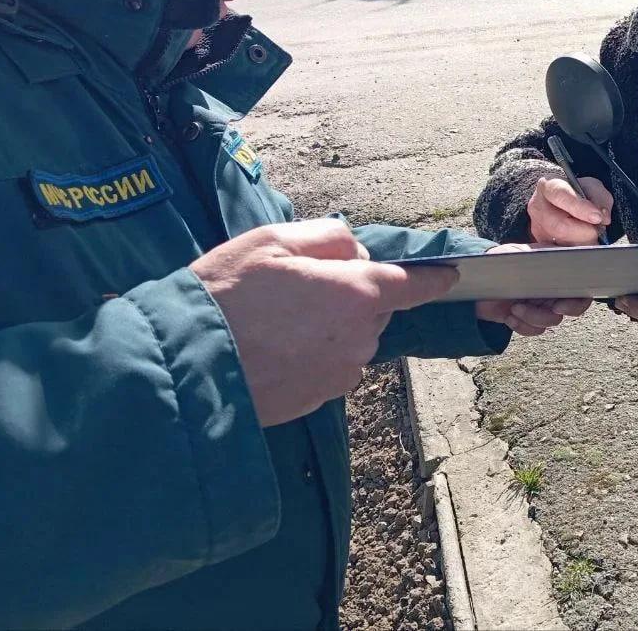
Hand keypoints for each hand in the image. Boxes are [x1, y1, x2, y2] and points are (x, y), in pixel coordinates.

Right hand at [192, 219, 458, 426]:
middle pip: (372, 310)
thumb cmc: (226, 293)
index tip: (450, 276)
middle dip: (348, 297)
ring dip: (327, 328)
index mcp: (357, 293)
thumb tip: (357, 251)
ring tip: (274, 322)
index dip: (433, 278)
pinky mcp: (318, 399)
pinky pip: (328, 367)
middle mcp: (360, 338)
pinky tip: (271, 349)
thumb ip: (329, 238)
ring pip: (349, 340)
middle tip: (297, 290)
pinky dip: (310, 355)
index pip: (413, 284)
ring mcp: (340, 373)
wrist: (186, 364)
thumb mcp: (274, 241)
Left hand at [475, 243, 592, 335]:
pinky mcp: (530, 318)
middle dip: (550, 314)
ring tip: (514, 308)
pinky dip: (523, 327)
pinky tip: (510, 317)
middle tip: (530, 311)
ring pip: (552, 321)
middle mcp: (555, 288)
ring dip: (532, 318)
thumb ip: (535, 258)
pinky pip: (535, 330)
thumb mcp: (516, 254)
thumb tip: (552, 264)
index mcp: (558, 269)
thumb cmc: (499, 260)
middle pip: (572, 309)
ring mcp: (544, 304)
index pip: (581, 286)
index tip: (558, 305)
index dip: (577, 301)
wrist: (478, 279)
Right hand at [527, 176, 612, 245]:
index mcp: (549, 186)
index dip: (580, 208)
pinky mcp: (542, 244)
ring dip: (583, 241)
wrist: (562, 202)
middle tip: (597, 228)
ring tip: (589, 232)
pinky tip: (582, 240)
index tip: (597, 217)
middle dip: (585, 231)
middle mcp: (538, 207)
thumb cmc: (577, 193)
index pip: (561, 196)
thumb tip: (603, 218)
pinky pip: (563, 252)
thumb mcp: (592, 187)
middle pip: (560, 227)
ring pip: (563, 244)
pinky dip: (578, 248)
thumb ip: (600, 199)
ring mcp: (537, 228)